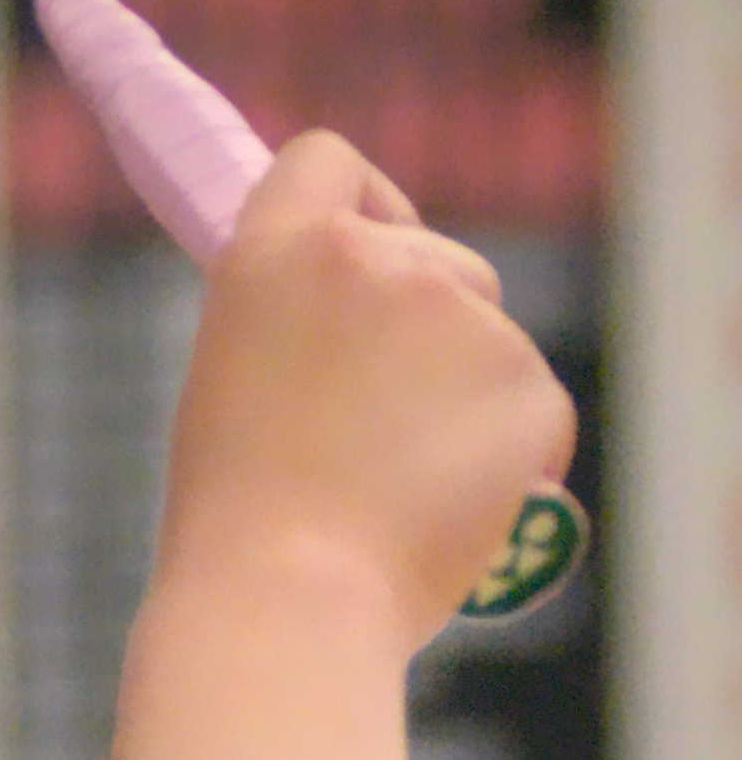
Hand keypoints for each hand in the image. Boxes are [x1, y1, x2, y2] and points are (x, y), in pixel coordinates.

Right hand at [153, 129, 575, 652]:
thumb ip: (301, 319)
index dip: (355, 200)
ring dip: (461, 384)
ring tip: (396, 478)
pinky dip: (502, 447)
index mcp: (279, 253)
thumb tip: (364, 322)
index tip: (364, 243)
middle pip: (431, 252)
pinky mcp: (530, 385)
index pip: (326, 161)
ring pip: (486, 331)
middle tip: (372, 415)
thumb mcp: (229, 377)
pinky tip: (443, 504)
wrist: (288, 597)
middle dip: (420, 314)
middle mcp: (378, 262)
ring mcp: (466, 320)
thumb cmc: (235, 514)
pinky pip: (527, 402)